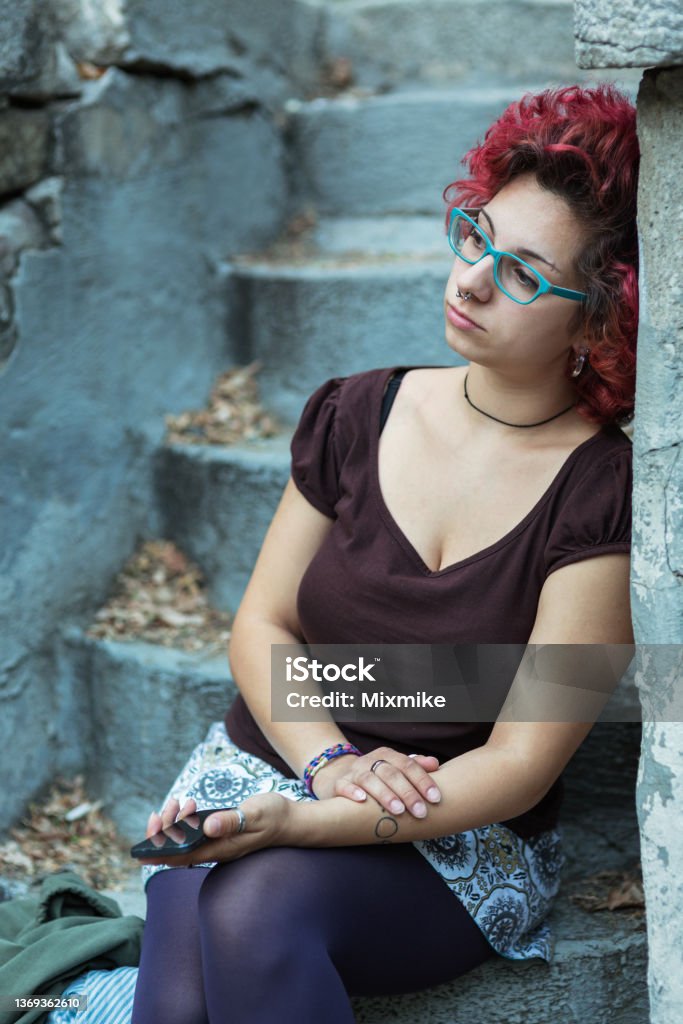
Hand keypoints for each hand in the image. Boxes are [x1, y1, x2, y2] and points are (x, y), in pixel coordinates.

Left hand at [138, 793, 291, 866]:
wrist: (289, 821)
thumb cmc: (273, 816)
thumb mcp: (254, 814)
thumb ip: (232, 820)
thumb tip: (207, 827)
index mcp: (220, 849)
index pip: (181, 856)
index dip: (159, 851)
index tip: (145, 842)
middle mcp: (214, 850)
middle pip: (177, 850)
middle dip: (162, 832)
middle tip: (163, 810)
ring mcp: (216, 844)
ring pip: (184, 840)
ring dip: (173, 823)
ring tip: (177, 802)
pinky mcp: (218, 835)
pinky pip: (193, 833)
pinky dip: (185, 820)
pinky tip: (188, 806)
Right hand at [312, 747, 440, 817]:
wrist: (340, 777)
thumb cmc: (376, 777)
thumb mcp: (395, 769)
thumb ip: (415, 767)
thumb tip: (436, 764)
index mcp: (387, 755)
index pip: (408, 765)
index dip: (423, 781)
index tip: (435, 798)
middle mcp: (370, 760)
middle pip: (391, 774)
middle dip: (408, 793)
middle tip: (421, 811)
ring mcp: (354, 771)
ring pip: (370, 780)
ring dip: (385, 794)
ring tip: (399, 810)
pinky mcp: (339, 783)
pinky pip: (344, 786)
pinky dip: (352, 791)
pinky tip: (362, 800)